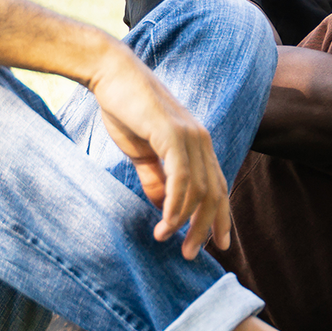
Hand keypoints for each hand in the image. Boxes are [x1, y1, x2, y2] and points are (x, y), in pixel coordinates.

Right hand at [87, 48, 234, 259]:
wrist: (111, 75)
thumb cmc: (125, 111)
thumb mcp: (143, 152)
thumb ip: (155, 178)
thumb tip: (165, 207)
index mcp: (198, 144)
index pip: (218, 186)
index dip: (220, 217)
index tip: (217, 245)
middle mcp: (202, 140)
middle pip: (215, 193)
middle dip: (205, 228)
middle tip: (191, 255)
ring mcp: (190, 136)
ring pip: (200, 190)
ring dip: (185, 221)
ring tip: (167, 241)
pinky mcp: (172, 134)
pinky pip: (182, 178)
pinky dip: (176, 204)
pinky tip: (165, 223)